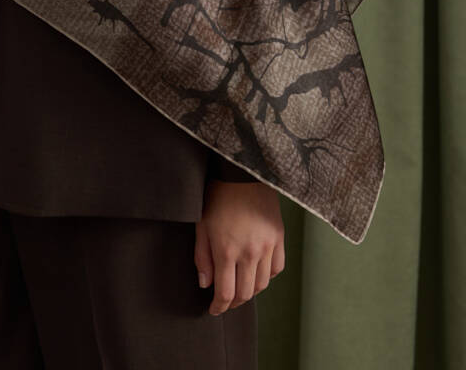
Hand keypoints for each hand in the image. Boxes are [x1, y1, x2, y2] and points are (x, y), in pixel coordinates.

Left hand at [194, 180, 284, 315]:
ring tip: (240, 287)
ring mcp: (267, 246)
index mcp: (226, 250)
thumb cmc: (217, 196)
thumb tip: (206, 284)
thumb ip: (202, 257)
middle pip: (246, 294)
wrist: (242, 171)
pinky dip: (267, 275)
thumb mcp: (201, 225)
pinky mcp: (279, 237)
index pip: (225, 293)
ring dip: (250, 291)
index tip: (213, 310)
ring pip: (262, 284)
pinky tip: (257, 271)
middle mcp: (250, 252)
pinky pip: (277, 268)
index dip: (219, 307)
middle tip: (226, 301)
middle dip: (234, 303)